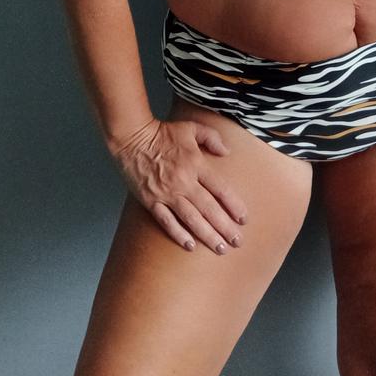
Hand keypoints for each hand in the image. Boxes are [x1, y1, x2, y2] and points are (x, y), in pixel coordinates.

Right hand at [111, 117, 248, 254]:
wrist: (132, 137)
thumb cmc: (162, 132)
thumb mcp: (191, 128)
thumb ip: (212, 138)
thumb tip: (227, 151)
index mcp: (196, 164)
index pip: (220, 189)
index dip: (234, 205)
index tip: (243, 219)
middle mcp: (184, 181)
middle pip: (209, 209)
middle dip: (225, 227)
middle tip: (237, 242)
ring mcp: (167, 193)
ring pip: (191, 219)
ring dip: (207, 235)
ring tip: (220, 248)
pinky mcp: (151, 201)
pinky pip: (167, 222)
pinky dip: (179, 234)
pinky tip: (190, 245)